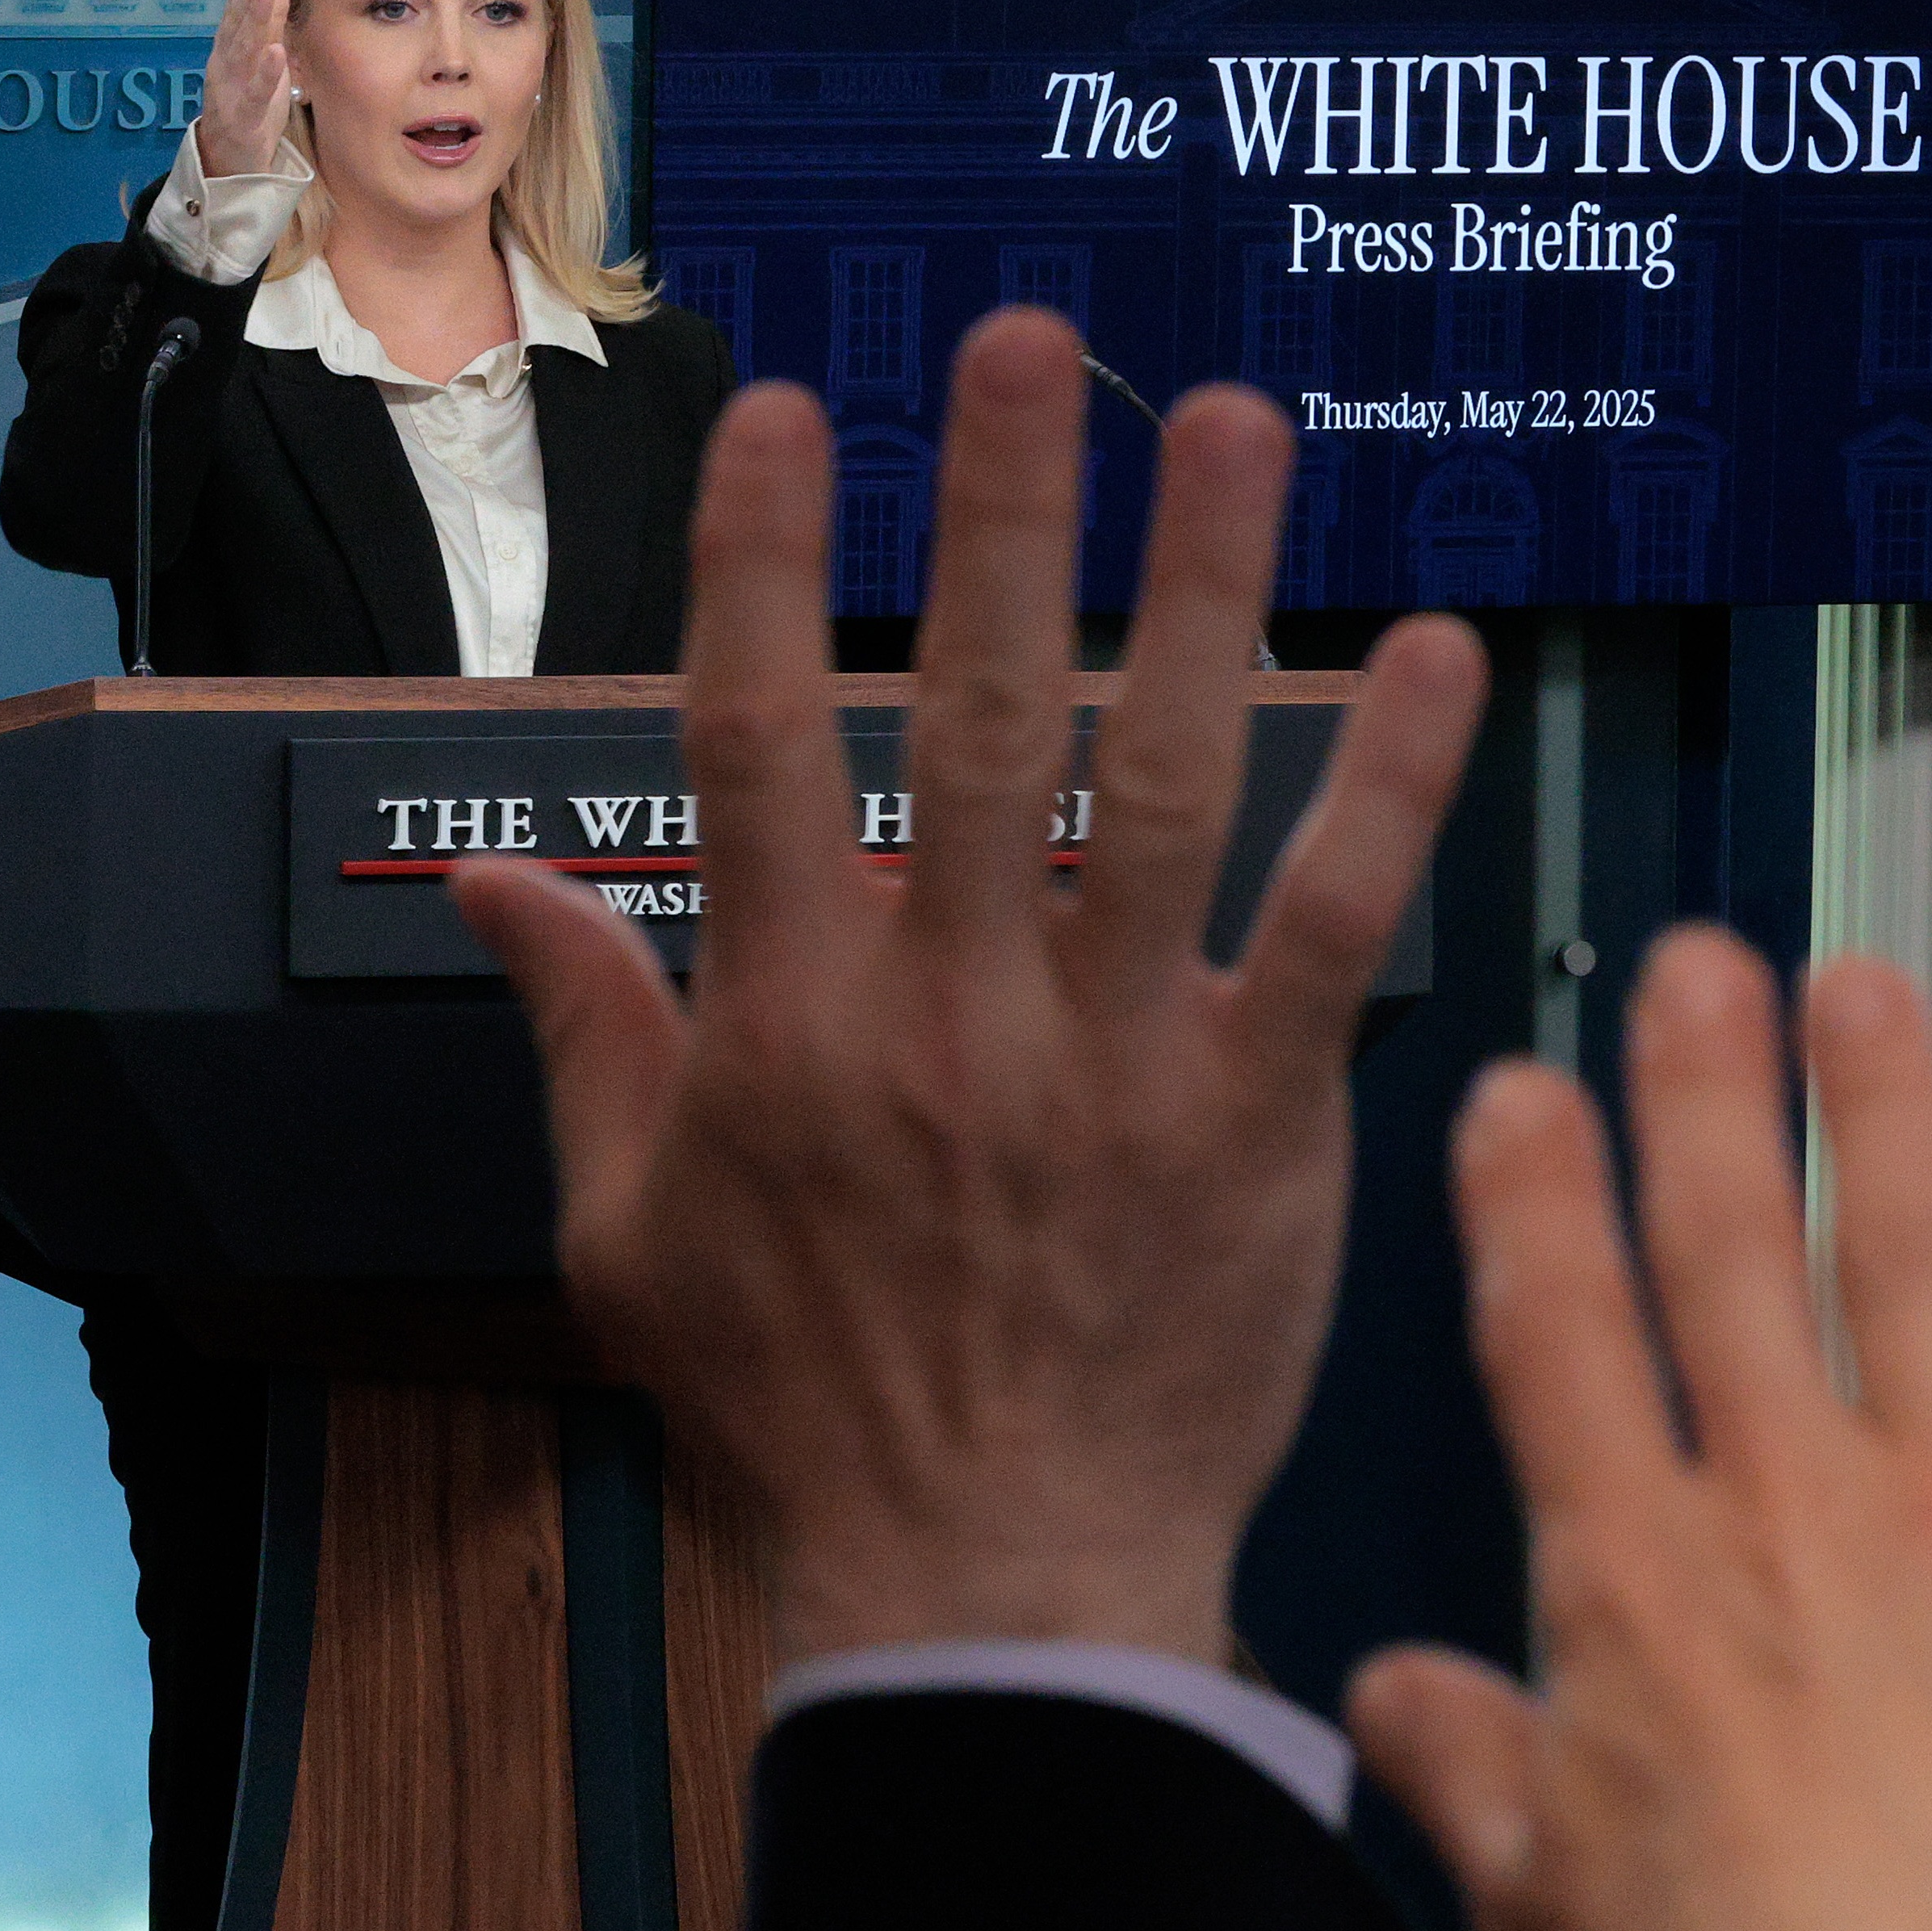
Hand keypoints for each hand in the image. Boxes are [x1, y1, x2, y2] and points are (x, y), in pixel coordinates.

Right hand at [195, 0, 294, 179]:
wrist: (230, 164)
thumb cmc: (249, 105)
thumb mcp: (259, 58)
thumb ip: (266, 20)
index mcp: (228, 48)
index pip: (236, 6)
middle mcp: (225, 63)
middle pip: (238, 22)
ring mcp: (231, 91)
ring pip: (244, 50)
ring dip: (255, 17)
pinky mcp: (243, 119)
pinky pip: (255, 94)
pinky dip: (265, 73)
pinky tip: (276, 51)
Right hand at [454, 313, 1486, 1663]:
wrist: (983, 1589)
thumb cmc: (801, 1418)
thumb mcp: (628, 1238)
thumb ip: (584, 1036)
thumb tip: (495, 889)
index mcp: (785, 1031)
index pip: (761, 750)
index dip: (771, 569)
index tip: (793, 416)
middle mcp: (947, 1020)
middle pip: (979, 720)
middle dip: (1001, 514)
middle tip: (1033, 341)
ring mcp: (1110, 1067)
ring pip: (1161, 788)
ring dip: (1202, 591)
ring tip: (1232, 422)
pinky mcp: (1253, 1130)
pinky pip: (1327, 932)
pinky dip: (1387, 790)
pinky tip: (1436, 653)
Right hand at [1349, 935, 1931, 1930]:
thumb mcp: (1527, 1890)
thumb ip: (1456, 1760)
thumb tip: (1385, 1693)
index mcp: (1629, 1570)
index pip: (1558, 1334)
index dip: (1531, 1201)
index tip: (1521, 1090)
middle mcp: (1782, 1502)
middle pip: (1727, 1253)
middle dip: (1702, 1097)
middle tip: (1695, 966)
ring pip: (1918, 1262)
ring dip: (1888, 1108)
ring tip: (1865, 985)